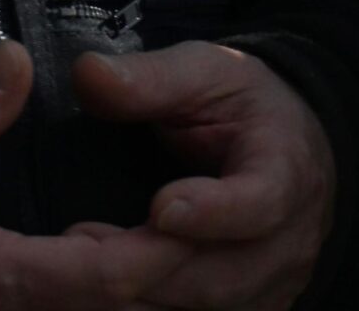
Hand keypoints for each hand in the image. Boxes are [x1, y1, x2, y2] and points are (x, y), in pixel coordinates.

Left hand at [69, 41, 335, 307]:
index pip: (257, 205)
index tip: (160, 207)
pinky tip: (84, 291)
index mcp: (284, 175)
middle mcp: (282, 249)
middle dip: (134, 264)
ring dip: (124, 293)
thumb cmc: (243, 106)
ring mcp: (265, 294)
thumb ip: (151, 78)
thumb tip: (87, 74)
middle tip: (67, 242)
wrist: (292, 155)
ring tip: (67, 257)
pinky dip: (129, 309)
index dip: (211, 212)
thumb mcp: (206, 72)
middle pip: (211, 278)